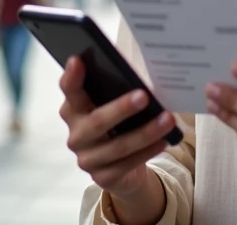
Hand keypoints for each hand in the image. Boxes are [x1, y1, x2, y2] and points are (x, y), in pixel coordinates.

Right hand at [58, 57, 170, 198]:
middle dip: (121, 108)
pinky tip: (163, 141)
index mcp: (74, 109)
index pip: (69, 90)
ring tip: (167, 119)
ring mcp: (86, 158)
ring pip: (118, 145)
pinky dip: (147, 151)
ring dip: (146, 132)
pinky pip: (127, 164)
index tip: (78, 60)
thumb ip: (117, 89)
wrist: (123, 166)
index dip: (71, 76)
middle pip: (96, 121)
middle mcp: (76, 134)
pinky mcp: (102, 177)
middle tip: (144, 96)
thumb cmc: (120, 124)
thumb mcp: (115, 104)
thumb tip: (139, 77)